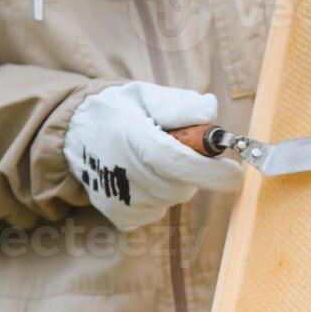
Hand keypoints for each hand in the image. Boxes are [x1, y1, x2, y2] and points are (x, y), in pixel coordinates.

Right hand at [63, 81, 243, 230]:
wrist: (75, 135)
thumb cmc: (117, 111)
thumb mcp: (144, 95)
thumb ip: (178, 104)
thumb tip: (210, 110)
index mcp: (135, 140)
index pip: (179, 164)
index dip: (212, 172)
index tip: (235, 171)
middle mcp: (126, 174)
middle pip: (181, 185)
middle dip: (191, 170)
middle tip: (175, 148)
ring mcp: (122, 200)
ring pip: (171, 198)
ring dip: (173, 182)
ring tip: (150, 160)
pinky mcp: (121, 216)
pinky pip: (158, 211)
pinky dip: (157, 195)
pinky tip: (140, 176)